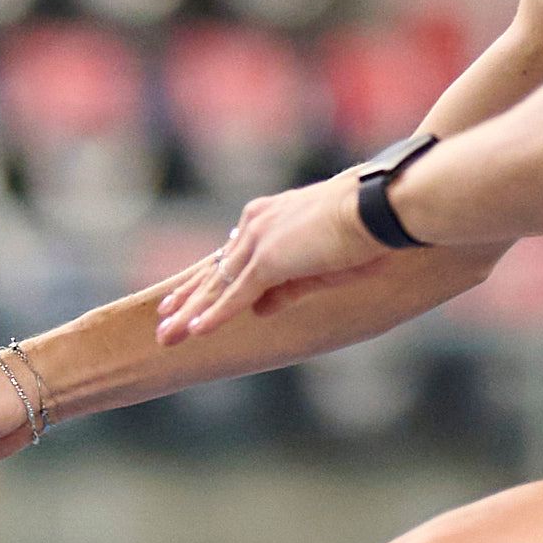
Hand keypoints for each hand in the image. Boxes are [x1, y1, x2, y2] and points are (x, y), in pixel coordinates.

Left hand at [153, 177, 388, 346]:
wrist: (382, 206)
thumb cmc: (364, 229)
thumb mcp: (320, 265)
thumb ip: (287, 288)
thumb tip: (259, 310)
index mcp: (265, 219)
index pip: (227, 256)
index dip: (202, 281)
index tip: (179, 298)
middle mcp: (255, 225)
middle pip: (214, 271)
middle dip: (185, 300)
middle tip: (160, 321)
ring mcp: (259, 241)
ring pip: (217, 285)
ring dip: (190, 314)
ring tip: (165, 337)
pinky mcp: (270, 259)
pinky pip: (236, 294)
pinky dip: (215, 315)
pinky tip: (195, 332)